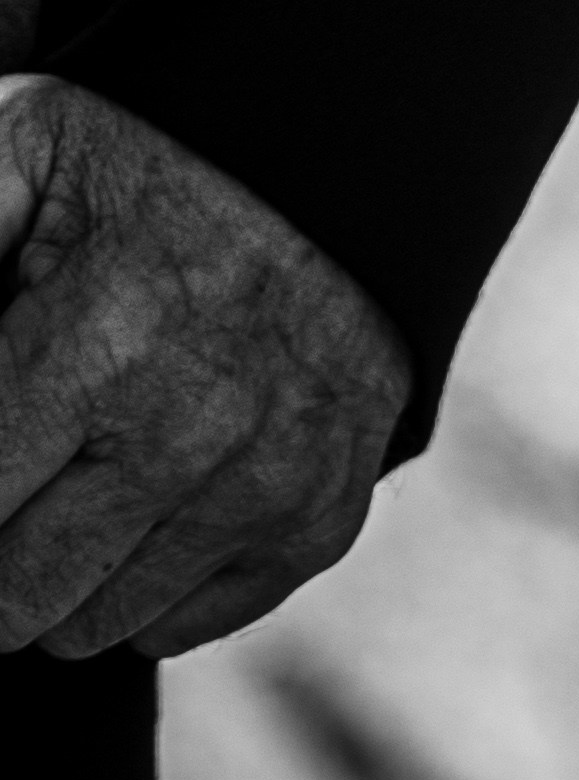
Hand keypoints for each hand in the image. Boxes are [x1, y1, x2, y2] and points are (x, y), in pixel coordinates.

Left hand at [0, 81, 408, 656]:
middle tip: (14, 458)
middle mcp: (196, 427)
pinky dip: (139, 582)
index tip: (0, 433)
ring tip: (78, 463)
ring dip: (53, 569)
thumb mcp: (26, 148)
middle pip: (8, 599)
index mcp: (106, 334)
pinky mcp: (317, 522)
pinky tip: (152, 484)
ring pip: (82, 631)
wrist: (343, 157)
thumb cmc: (148, 163)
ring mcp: (269, 482)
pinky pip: (169, 632)